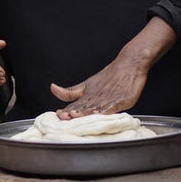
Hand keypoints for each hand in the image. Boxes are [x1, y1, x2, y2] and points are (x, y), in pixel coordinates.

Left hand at [50, 17, 175, 118]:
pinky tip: (100, 114)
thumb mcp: (87, 84)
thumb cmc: (108, 77)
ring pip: (96, 108)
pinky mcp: (121, 100)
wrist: (128, 65)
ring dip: (86, 112)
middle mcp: (96, 97)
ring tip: (76, 115)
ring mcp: (109, 99)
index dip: (67, 110)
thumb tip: (52, 88)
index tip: (59, 114)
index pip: (74, 105)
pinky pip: (113, 107)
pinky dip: (106, 111)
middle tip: (64, 116)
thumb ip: (70, 91)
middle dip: (74, 113)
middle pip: (83, 107)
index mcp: (87, 94)